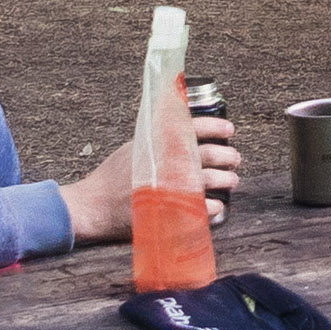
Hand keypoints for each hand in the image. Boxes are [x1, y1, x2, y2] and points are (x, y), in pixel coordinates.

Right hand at [58, 101, 245, 247]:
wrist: (96, 204)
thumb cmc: (114, 174)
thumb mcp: (135, 144)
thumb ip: (158, 134)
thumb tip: (179, 120)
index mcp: (158, 142)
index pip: (194, 127)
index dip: (216, 127)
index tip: (229, 130)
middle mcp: (166, 161)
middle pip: (209, 154)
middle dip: (228, 155)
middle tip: (234, 158)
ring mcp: (169, 185)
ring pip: (210, 179)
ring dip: (226, 179)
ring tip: (232, 180)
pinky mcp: (168, 208)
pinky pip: (201, 207)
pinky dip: (213, 206)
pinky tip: (218, 205)